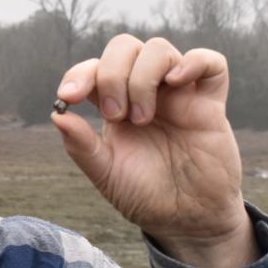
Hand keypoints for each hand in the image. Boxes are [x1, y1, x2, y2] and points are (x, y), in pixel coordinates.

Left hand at [51, 34, 257, 267]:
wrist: (187, 220)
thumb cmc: (146, 195)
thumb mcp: (106, 174)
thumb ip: (82, 146)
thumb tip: (57, 115)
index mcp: (115, 105)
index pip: (94, 69)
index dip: (78, 74)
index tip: (68, 97)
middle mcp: (145, 92)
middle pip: (124, 47)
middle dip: (112, 74)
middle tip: (115, 115)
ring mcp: (178, 95)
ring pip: (159, 49)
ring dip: (143, 77)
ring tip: (143, 119)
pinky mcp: (210, 104)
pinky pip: (211, 63)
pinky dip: (193, 62)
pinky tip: (177, 81)